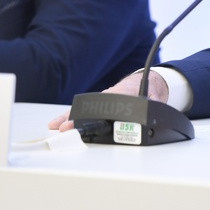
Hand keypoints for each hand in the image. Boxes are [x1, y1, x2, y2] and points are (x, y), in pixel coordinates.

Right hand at [49, 70, 168, 130]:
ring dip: (69, 117)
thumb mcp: (154, 99)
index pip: (105, 104)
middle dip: (75, 117)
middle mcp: (109, 95)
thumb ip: (151, 106)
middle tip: (62, 128)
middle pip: (89, 107)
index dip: (94, 113)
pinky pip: (84, 110)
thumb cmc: (148, 90)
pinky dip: (71, 116)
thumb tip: (148, 113)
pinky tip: (60, 123)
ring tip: (55, 126)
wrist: (148, 81)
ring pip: (84, 108)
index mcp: (122, 94)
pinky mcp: (100, 103)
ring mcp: (103, 99)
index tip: (82, 121)